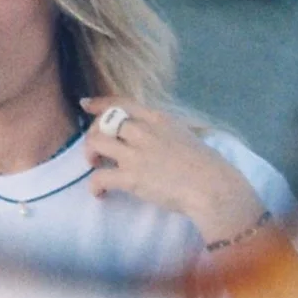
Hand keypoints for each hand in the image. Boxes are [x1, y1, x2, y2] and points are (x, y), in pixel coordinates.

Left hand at [79, 95, 267, 248]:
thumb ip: (167, 132)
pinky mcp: (130, 177)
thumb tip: (160, 139)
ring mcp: (135, 153)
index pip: (121, 103)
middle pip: (103, 121)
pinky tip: (100, 194)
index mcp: (158, 118)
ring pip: (95, 143)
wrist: (212, 186)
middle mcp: (143, 131)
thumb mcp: (185, 135)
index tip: (86, 104)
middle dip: (93, 134)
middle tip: (97, 150)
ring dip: (90, 154)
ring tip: (96, 166)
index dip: (100, 103)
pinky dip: (94, 186)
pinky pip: (99, 178)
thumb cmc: (207, 165)